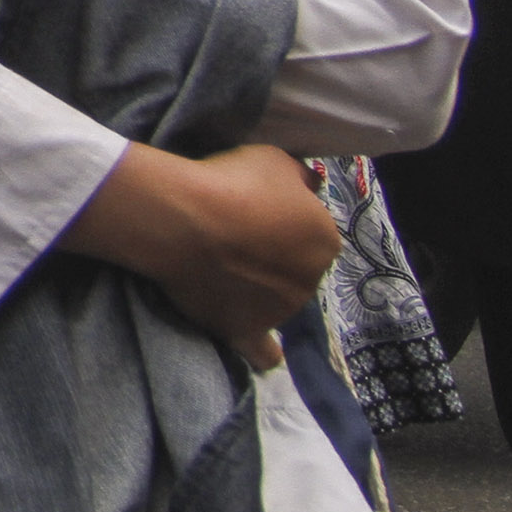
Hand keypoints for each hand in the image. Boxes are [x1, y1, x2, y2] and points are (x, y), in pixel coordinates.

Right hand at [64, 141, 335, 366]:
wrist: (187, 220)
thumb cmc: (232, 182)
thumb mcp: (275, 159)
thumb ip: (300, 178)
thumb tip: (311, 186)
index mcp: (324, 240)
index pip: (311, 232)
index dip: (282, 220)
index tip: (253, 209)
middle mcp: (312, 281)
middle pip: (295, 268)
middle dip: (273, 256)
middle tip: (233, 235)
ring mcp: (280, 311)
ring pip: (277, 301)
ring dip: (259, 290)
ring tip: (218, 266)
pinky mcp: (246, 330)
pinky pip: (263, 352)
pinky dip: (262, 349)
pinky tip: (255, 343)